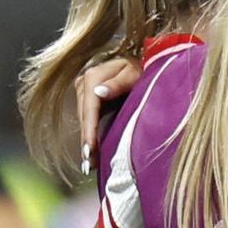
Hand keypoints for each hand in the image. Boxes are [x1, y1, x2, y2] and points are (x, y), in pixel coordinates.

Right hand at [73, 58, 142, 173]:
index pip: (89, 106)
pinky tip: (89, 154)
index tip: (90, 148)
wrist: (143, 65)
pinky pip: (87, 119)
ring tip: (89, 163)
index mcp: (94, 76)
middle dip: (86, 139)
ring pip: (83, 120)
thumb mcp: (135, 74)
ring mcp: (83, 90)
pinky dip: (89, 135)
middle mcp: (83, 82)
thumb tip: (98, 92)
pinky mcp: (87, 98)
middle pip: (84, 116)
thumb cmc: (143, 69)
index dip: (89, 128)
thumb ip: (118, 83)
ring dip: (86, 141)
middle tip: (90, 163)